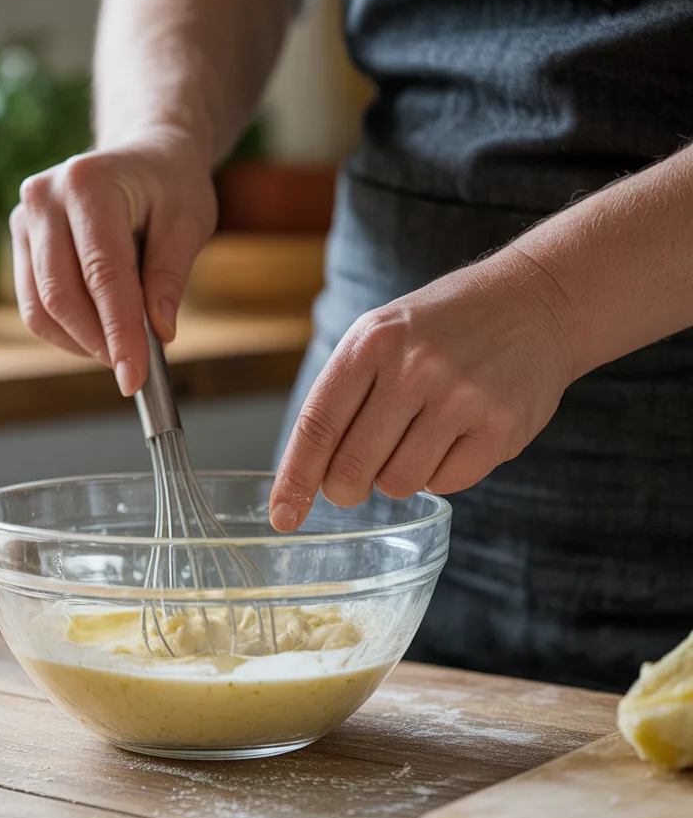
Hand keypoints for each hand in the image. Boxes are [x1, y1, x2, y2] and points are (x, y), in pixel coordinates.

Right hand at [10, 130, 216, 395]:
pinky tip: (100, 331)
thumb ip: (171, 276)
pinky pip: (34, 306)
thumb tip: (158, 334)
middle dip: (99, 343)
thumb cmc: (170, 186)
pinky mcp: (20, 243)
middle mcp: (44, 196)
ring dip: (82, 342)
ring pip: (41, 309)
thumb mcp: (189, 222)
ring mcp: (24, 220)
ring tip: (122, 344)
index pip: (102, 274)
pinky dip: (67, 332)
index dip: (119, 332)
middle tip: (134, 367)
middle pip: (61, 296)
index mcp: (88, 183)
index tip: (135, 378)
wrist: (144, 156)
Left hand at [269, 247, 580, 530]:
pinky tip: (454, 438)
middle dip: (345, 487)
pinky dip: (441, 474)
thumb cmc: (441, 329)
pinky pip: (445, 484)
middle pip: (351, 468)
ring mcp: (460, 398)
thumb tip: (304, 475)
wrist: (535, 302)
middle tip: (353, 480)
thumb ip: (341, 396)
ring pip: (397, 483)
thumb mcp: (380, 336)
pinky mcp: (500, 427)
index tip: (283, 515)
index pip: (317, 426)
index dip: (295, 479)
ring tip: (416, 439)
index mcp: (372, 343)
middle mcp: (414, 368)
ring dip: (396, 477)